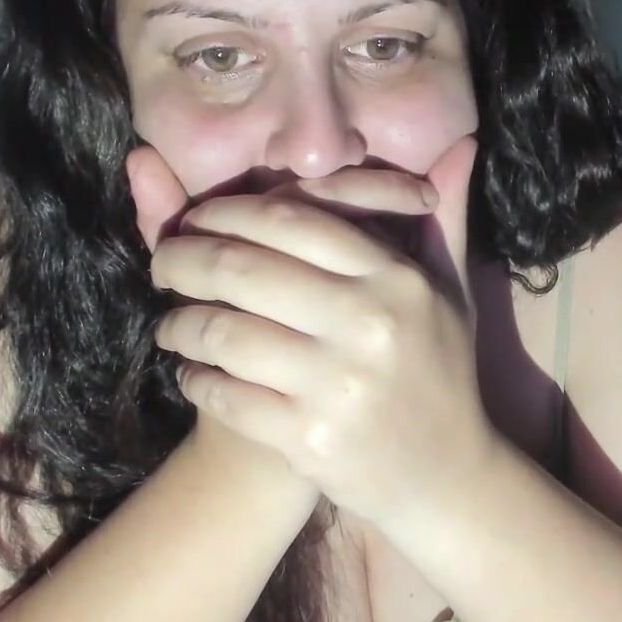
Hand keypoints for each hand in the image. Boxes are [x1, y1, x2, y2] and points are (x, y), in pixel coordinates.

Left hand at [127, 136, 496, 524]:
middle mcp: (369, 326)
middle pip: (243, 269)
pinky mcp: (309, 440)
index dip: (227, 213)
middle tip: (161, 263)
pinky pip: (225, 395)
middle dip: (183, 260)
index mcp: (396, 280)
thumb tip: (460, 142)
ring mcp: (338, 386)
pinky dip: (196, 380)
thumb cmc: (441, 375)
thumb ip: (442, 218)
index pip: (290, 220)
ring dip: (179, 324)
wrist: (446, 480)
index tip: (196, 220)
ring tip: (170, 324)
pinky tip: (191, 373)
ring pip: (223, 332)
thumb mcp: (448, 294)